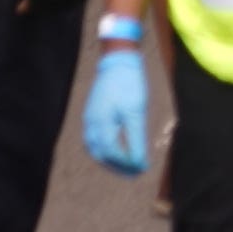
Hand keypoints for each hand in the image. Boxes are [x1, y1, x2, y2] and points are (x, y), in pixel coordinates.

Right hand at [82, 35, 157, 173]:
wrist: (118, 59)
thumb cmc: (129, 83)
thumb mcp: (136, 111)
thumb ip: (136, 138)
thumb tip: (139, 161)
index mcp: (100, 124)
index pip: (112, 152)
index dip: (127, 163)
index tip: (142, 168)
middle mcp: (91, 124)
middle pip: (101, 153)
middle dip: (118, 165)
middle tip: (135, 172)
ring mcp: (90, 118)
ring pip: (96, 147)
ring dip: (111, 158)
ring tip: (127, 164)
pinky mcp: (93, 113)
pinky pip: (95, 138)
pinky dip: (106, 147)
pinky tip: (118, 147)